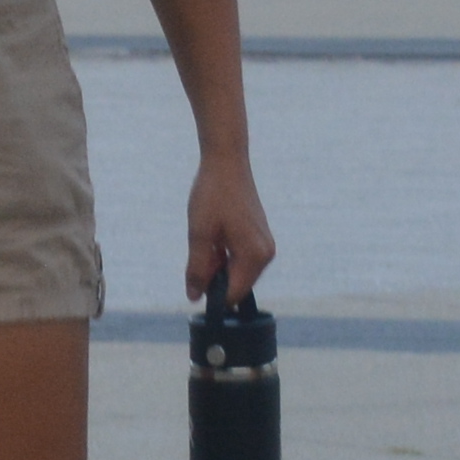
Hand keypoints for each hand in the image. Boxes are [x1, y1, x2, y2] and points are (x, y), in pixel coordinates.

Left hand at [182, 150, 274, 304]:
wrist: (227, 161)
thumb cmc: (213, 195)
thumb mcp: (199, 234)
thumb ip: (197, 269)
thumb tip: (195, 297)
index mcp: (254, 256)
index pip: (233, 294)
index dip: (211, 293)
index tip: (194, 278)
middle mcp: (266, 254)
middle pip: (236, 285)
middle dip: (214, 276)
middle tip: (200, 248)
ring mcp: (264, 246)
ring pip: (237, 272)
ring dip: (217, 264)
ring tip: (207, 237)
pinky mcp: (259, 238)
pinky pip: (241, 259)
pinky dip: (224, 254)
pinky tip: (215, 233)